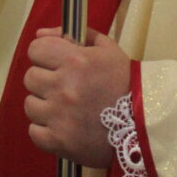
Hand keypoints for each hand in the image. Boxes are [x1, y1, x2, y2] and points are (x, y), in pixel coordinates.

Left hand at [24, 28, 131, 167]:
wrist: (146, 124)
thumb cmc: (126, 83)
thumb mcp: (107, 49)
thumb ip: (74, 35)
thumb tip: (40, 34)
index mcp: (75, 60)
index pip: (35, 49)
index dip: (44, 55)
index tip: (54, 63)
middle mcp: (64, 86)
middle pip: (30, 77)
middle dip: (45, 80)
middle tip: (64, 88)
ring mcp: (60, 115)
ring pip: (30, 105)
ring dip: (44, 106)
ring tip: (65, 109)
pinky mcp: (60, 141)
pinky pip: (34, 132)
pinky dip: (45, 130)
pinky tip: (62, 126)